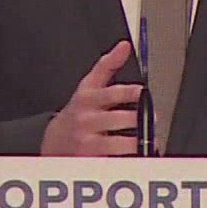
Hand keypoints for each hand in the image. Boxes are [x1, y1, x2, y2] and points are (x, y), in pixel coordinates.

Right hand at [40, 41, 142, 155]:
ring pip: (117, 144)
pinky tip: (137, 156)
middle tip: (152, 119)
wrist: (55, 140)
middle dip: (138, 119)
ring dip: (136, 142)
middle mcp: (86, 121)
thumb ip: (108, 65)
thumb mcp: (88, 86)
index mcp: (88, 99)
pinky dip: (127, 159)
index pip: (111, 93)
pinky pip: (113, 161)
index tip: (142, 92)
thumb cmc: (78, 112)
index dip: (130, 92)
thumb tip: (124, 46)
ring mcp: (87, 143)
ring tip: (148, 140)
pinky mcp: (90, 161)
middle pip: (117, 119)